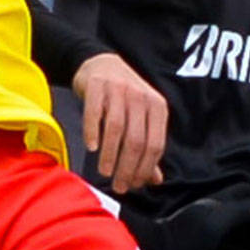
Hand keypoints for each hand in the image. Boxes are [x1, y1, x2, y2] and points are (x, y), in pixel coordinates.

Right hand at [73, 53, 166, 193]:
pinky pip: (95, 113)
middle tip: (119, 185)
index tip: (134, 185)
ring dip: (110, 155)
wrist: (102, 64)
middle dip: (128, 167)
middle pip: (136, 140)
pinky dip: (93, 132)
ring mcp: (119, 90)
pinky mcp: (97, 86)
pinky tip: (92, 148)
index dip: (145, 169)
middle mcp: (141, 98)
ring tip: (105, 172)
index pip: (155, 145)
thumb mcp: (142, 118)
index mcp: (157, 108)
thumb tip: (154, 179)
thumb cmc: (124, 96)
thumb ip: (148, 147)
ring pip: (117, 129)